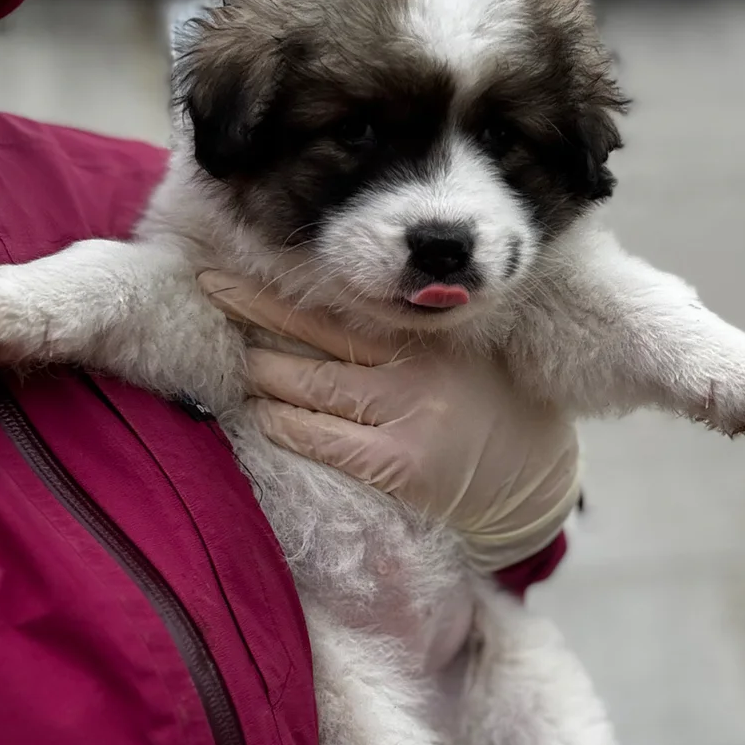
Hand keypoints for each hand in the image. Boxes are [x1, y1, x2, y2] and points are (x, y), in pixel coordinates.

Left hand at [198, 272, 580, 572]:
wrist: (537, 485)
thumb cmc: (494, 411)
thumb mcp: (466, 353)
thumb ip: (414, 328)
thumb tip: (324, 303)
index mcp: (436, 329)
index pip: (348, 296)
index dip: (290, 281)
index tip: (241, 259)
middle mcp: (420, 363)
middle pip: (318, 330)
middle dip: (255, 309)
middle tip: (208, 286)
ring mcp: (408, 414)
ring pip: (310, 382)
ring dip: (261, 370)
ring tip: (229, 358)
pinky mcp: (398, 465)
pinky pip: (320, 438)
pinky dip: (282, 424)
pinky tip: (259, 415)